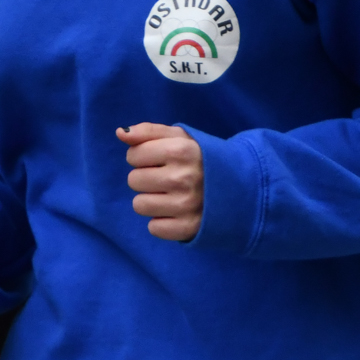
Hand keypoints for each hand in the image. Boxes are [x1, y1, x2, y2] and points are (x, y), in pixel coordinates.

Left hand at [119, 123, 203, 241]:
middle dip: (146, 178)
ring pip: (139, 205)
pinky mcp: (188, 227)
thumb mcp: (180, 137)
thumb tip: (120, 133)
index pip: (133, 155)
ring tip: (169, 195)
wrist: (238, 186)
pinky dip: (161, 221)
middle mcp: (183, 177)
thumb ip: (149, 132)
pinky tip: (175, 211)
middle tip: (166, 178)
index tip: (158, 160)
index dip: (142, 157)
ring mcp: (186, 205)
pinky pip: (153, 227)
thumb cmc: (200, 158)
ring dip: (150, 200)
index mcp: (181, 150)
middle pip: (134, 180)